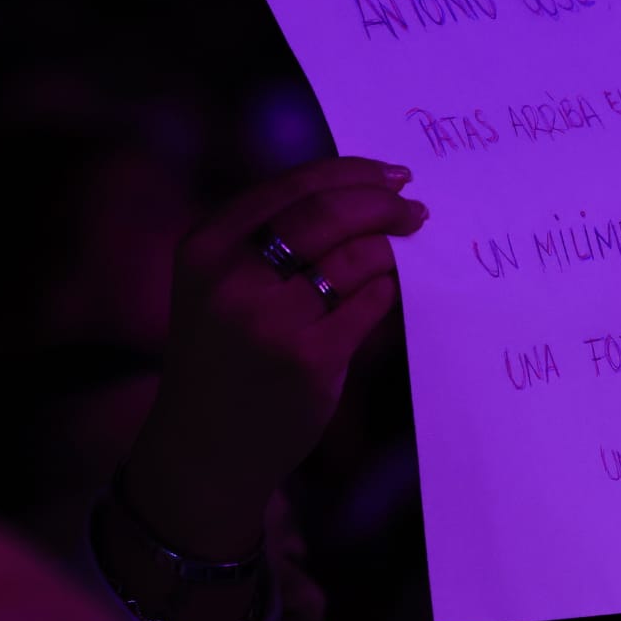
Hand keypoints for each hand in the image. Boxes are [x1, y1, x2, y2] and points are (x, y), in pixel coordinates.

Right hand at [123, 156, 427, 558]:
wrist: (205, 447)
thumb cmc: (224, 355)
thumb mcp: (218, 285)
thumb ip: (267, 239)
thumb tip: (360, 194)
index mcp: (206, 246)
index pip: (292, 185)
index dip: (352, 172)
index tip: (392, 175)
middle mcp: (232, 277)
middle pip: (328, 213)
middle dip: (382, 203)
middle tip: (415, 209)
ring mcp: (271, 320)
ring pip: (356, 256)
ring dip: (392, 247)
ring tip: (407, 249)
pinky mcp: (310, 358)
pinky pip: (370, 302)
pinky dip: (387, 288)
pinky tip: (389, 290)